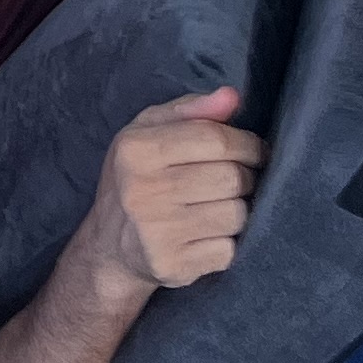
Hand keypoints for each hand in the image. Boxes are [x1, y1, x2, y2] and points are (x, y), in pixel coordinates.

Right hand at [80, 84, 263, 291]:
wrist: (109, 244)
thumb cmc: (137, 178)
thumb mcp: (148, 133)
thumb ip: (190, 110)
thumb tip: (232, 97)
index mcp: (136, 150)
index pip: (216, 138)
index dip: (247, 144)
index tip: (253, 152)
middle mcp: (142, 190)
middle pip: (232, 177)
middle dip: (245, 178)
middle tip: (234, 182)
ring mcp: (156, 231)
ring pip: (238, 214)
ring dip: (239, 211)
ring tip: (219, 207)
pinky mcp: (172, 264)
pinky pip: (230, 250)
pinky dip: (228, 243)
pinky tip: (208, 235)